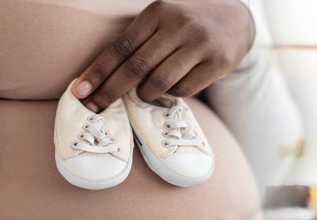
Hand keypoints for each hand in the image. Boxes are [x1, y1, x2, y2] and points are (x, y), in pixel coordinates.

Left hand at [72, 0, 254, 111]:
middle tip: (94, 109)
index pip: (120, 47)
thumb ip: (141, 40)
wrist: (237, 19)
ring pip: (160, 81)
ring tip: (143, 94)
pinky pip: (185, 89)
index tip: (79, 91)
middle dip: (110, 92)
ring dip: (145, 94)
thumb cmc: (190, 23)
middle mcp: (179, 26)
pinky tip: (172, 88)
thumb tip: (105, 76)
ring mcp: (200, 45)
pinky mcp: (218, 63)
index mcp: (158, 12)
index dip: (97, 71)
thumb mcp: (164, 18)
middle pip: (136, 67)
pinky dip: (173, 94)